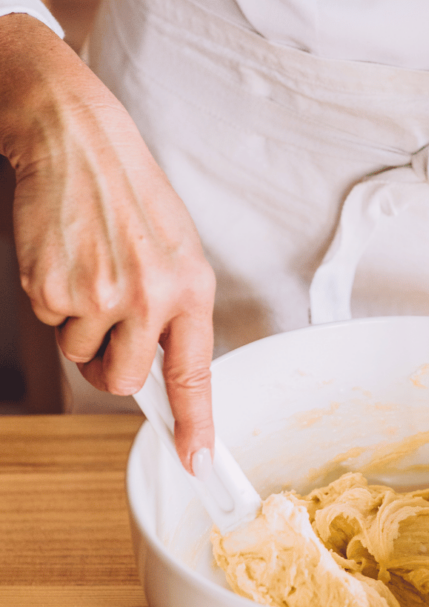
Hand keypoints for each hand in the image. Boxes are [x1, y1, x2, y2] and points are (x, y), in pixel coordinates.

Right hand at [0, 14, 215, 472]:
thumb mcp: (179, 255)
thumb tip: (164, 376)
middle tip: (111, 326)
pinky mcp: (52, 291)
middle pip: (124, 382)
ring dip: (84, 329)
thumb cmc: (134, 201)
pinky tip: (70, 263)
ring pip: (83, 357)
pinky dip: (57, 305)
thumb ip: (178, 317)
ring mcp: (98, 297)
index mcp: (191, 291)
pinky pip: (53, 328)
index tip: (199, 461)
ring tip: (93, 274)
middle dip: (113, 368)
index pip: (195, 376)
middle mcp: (149, 299)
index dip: (196, 425)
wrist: (80, 144)